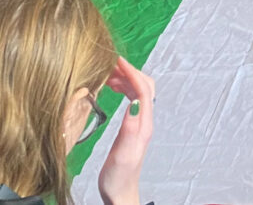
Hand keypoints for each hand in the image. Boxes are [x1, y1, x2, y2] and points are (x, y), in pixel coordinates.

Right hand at [98, 56, 154, 204]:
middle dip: (130, 71)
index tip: (117, 61)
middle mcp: (144, 122)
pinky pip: (132, 99)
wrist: (120, 193)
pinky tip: (111, 87)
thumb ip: (128, 131)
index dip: (132, 73)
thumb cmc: (118, 179)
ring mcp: (139, 123)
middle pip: (145, 87)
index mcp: (143, 126)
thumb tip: (134, 104)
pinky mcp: (133, 126)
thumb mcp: (121, 155)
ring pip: (139, 91)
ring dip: (126, 78)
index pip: (144, 91)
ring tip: (107, 73)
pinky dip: (123, 88)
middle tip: (111, 63)